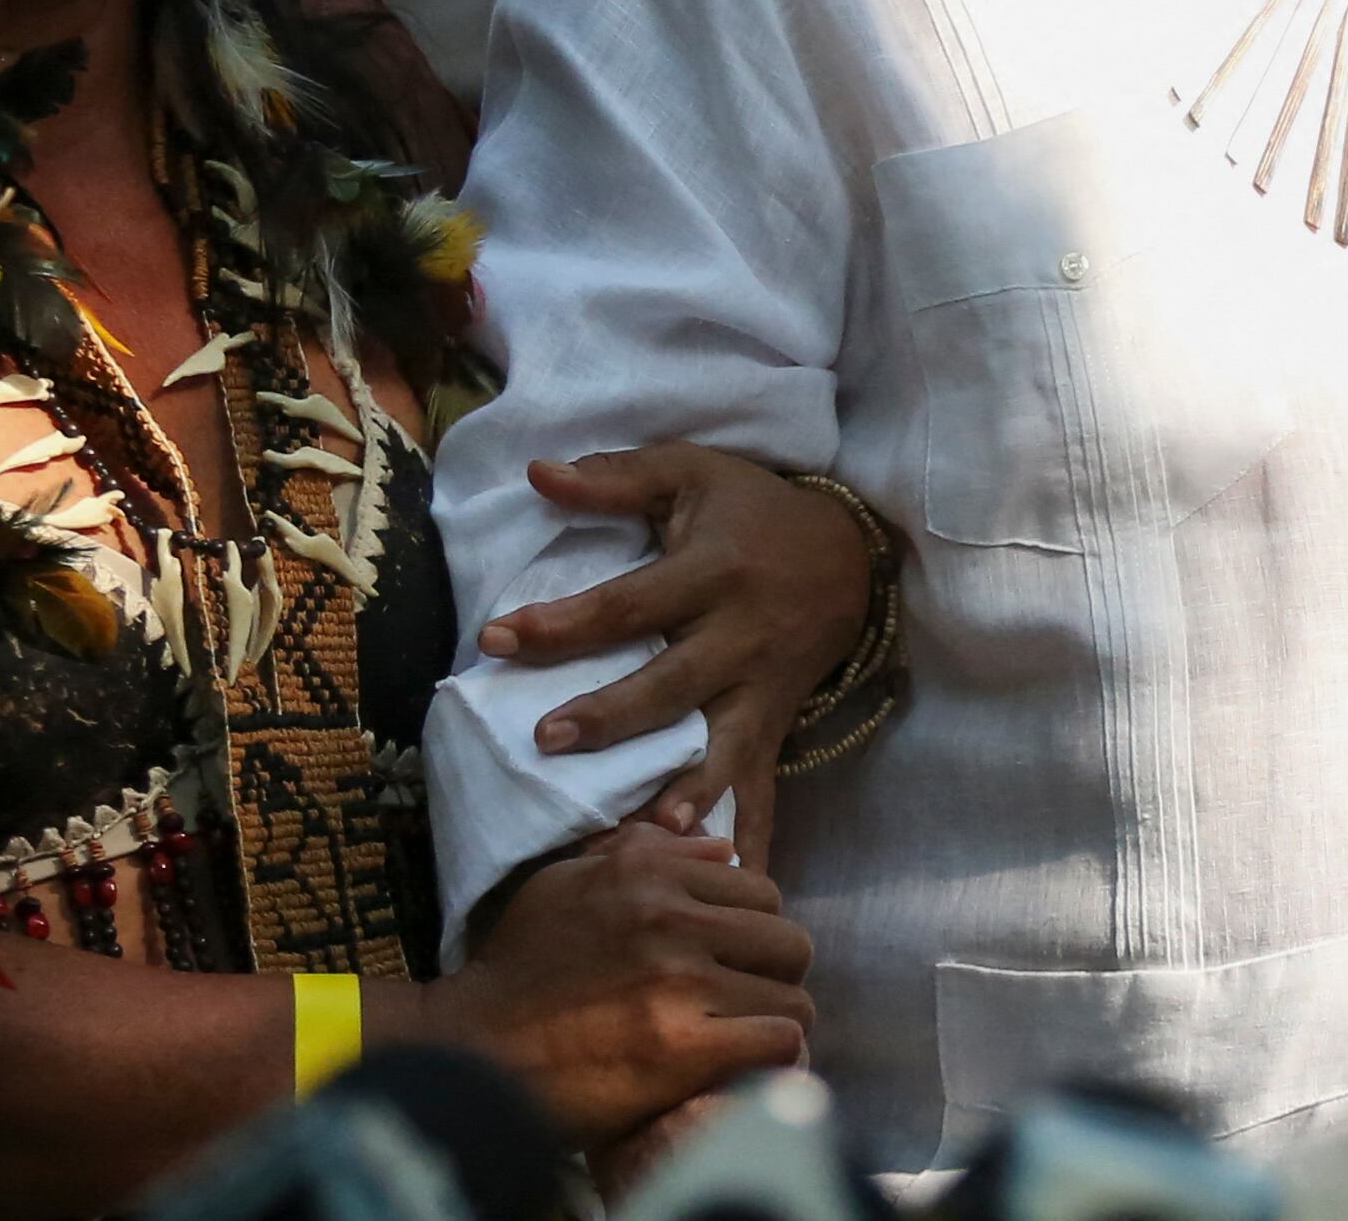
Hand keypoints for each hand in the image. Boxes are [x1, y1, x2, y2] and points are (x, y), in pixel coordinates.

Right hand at [406, 824, 813, 1145]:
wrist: (475, 1046)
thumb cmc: (518, 966)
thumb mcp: (567, 883)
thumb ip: (644, 855)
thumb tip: (722, 847)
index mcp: (648, 875)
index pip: (761, 889)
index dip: (753, 928)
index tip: (733, 960)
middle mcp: (672, 920)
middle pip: (789, 941)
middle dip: (775, 975)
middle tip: (745, 1003)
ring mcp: (680, 983)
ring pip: (793, 996)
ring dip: (774, 1023)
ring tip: (742, 1041)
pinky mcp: (684, 1048)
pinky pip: (780, 1042)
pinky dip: (772, 1060)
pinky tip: (742, 1068)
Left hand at [477, 449, 876, 861]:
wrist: (850, 554)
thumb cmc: (753, 510)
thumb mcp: (691, 471)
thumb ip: (614, 477)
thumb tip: (538, 473)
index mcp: (712, 572)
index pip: (627, 604)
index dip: (562, 624)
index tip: (496, 639)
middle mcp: (740, 637)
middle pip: (671, 684)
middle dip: (611, 716)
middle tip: (545, 738)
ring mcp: (764, 691)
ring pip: (723, 749)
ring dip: (687, 793)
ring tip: (648, 837)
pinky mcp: (777, 728)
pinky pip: (759, 787)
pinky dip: (746, 833)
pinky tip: (729, 876)